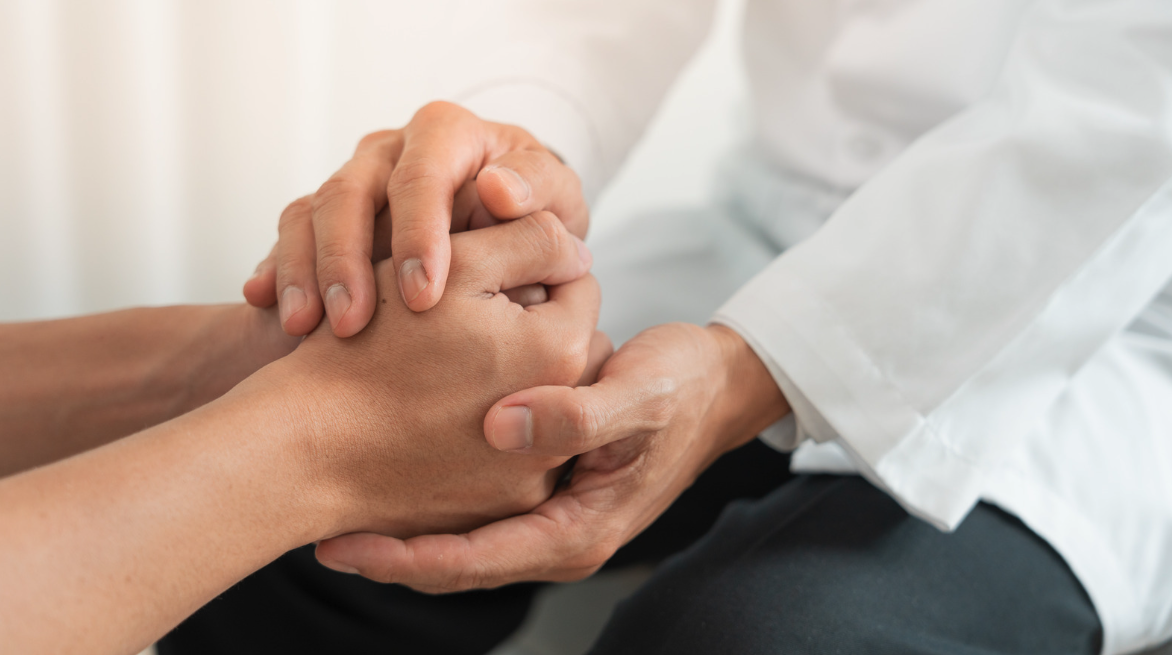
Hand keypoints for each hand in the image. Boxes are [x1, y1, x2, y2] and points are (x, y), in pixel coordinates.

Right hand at [242, 101, 588, 337]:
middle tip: (352, 322)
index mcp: (446, 134)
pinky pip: (287, 236)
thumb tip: (499, 190)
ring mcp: (354, 181)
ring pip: (309, 212)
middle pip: (349, 191)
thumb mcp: (555, 199)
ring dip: (305, 271)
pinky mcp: (325, 216)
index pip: (422, 173)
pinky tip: (272, 311)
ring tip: (305, 327)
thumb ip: (537, 191)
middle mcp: (391, 150)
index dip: (417, 232)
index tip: (423, 295)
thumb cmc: (537, 212)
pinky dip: (277, 272)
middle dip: (345, 259)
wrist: (508, 226)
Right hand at [258, 212, 600, 539]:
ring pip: (539, 399)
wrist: (305, 449)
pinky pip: (510, 454)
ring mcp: (531, 474)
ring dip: (509, 376)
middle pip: (564, 346)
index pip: (578, 284)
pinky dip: (484, 431)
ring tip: (445, 367)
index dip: (531, 267)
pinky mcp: (498, 507)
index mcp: (562, 352)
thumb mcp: (454, 265)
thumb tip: (577, 247)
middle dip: (528, 323)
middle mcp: (563, 422)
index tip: (485, 276)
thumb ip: (531, 239)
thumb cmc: (370, 349)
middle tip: (465, 320)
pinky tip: (436, 416)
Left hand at [313, 323, 789, 588]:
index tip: (339, 543)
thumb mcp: (639, 393)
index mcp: (577, 531)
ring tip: (331, 504)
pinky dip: (427, 495)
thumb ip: (578, 412)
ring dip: (400, 525)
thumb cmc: (681, 386)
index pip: (472, 563)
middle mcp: (556, 536)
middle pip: (453, 563)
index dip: (403, 558)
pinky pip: (473, 507)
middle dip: (385, 551)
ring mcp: (547, 515)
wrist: (714, 385)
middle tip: (313, 529)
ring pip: (458, 536)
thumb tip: (503, 427)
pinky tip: (386, 466)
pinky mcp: (541, 488)